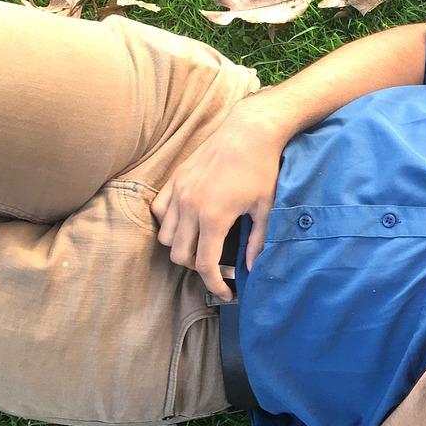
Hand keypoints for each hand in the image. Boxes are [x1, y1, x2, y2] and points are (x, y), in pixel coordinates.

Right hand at [151, 100, 287, 299]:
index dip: (214, 285)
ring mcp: (179, 192)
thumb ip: (257, 241)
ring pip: (166, 236)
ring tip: (203, 245)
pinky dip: (169, 224)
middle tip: (219, 266)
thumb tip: (253, 268)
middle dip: (198, 268)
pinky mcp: (174, 180)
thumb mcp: (266, 208)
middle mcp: (190, 207)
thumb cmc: (262, 169)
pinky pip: (160, 211)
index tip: (226, 294)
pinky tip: (188, 223)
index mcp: (214, 218)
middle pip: (180, 255)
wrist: (249, 131)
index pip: (204, 265)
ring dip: (182, 247)